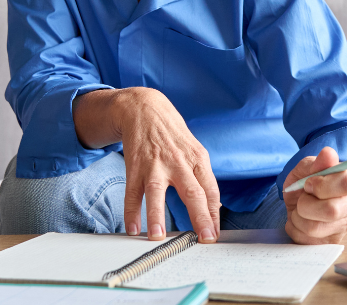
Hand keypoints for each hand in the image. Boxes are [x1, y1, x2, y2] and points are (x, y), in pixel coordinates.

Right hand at [74, 87, 220, 242]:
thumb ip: (203, 178)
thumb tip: (216, 206)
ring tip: (158, 237)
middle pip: (192, 192)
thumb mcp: (195, 151)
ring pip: (157, 192)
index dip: (214, 214)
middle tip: (204, 238)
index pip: (211, 191)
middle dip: (200, 217)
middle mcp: (178, 162)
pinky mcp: (135, 166)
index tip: (214, 234)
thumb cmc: (173, 135)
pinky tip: (132, 228)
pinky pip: (133, 192)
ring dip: (157, 216)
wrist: (145, 108)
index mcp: (197, 159)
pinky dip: (131, 211)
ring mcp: (155, 164)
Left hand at [282, 147, 346, 244]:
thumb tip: (328, 154)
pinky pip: (307, 241)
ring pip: (315, 228)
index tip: (308, 184)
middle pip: (331, 210)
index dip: (322, 184)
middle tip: (302, 199)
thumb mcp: (306, 168)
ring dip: (297, 218)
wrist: (302, 201)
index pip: (346, 182)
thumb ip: (316, 163)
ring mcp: (345, 225)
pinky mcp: (332, 241)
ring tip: (299, 211)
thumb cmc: (307, 182)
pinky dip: (295, 229)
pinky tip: (300, 222)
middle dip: (305, 204)